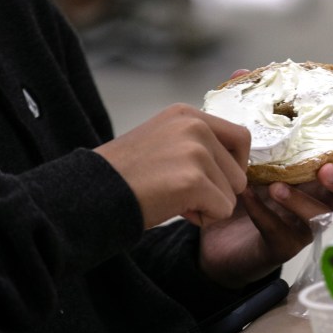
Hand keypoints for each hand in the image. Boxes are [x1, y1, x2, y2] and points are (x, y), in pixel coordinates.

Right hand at [94, 103, 249, 227]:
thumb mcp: (163, 142)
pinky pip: (223, 210)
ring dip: (209, 205)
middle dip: (217, 190)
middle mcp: (195, 126)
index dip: (232, 165)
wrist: (92, 193)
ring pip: (233, 193)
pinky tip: (175, 209)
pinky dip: (203, 218)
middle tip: (181, 192)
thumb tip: (237, 166)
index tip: (210, 178)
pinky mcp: (194, 180)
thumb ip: (197, 144)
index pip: (241, 138)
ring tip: (174, 198)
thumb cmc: (126, 176)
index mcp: (187, 114)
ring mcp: (195, 151)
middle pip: (240, 171)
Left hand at [198, 117, 332, 286]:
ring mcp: (303, 224)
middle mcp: (318, 198)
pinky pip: (281, 232)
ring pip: (319, 217)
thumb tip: (241, 74)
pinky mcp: (281, 245)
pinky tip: (248, 198)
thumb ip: (246, 113)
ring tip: (277, 186)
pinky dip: (265, 214)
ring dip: (302, 200)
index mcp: (317, 171)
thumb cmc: (238, 183)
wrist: (213, 228)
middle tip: (326, 169)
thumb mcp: (241, 145)